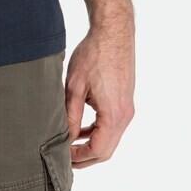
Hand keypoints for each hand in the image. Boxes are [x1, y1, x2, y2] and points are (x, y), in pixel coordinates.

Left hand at [65, 21, 134, 167]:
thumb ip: (71, 116)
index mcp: (113, 115)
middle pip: (106, 150)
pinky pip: (113, 125)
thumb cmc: (93, 55)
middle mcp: (125, 115)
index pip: (98, 150)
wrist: (113, 32)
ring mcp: (127, 108)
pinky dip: (98, 131)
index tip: (62, 157)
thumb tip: (67, 138)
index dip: (79, 158)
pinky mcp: (125, 101)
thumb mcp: (75, 86)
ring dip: (92, 145)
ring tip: (70, 145)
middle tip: (65, 158)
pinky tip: (82, 128)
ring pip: (110, 139)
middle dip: (85, 157)